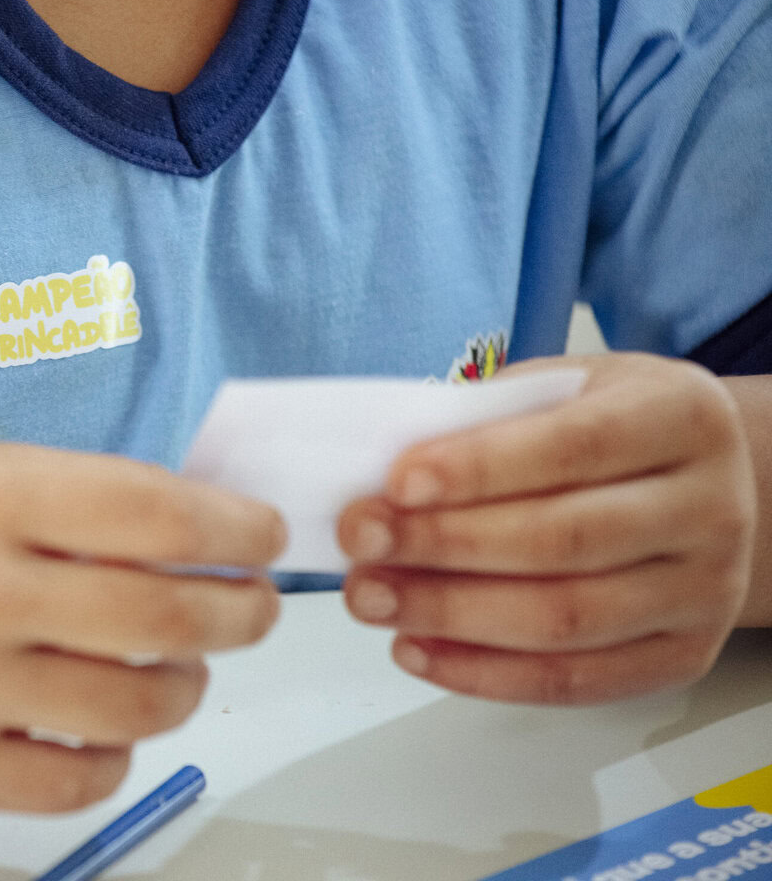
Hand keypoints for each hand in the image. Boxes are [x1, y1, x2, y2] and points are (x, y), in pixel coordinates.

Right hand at [0, 443, 281, 811]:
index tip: (263, 540)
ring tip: (178, 668)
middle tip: (254, 608)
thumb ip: (80, 498)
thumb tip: (207, 532)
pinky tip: (108, 726)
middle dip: (240, 614)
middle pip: (166, 617)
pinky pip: (79, 781)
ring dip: (186, 686)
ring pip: (138, 707)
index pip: (157, 515)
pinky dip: (117, 756)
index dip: (235, 531)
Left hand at [338, 353, 756, 704]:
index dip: (479, 468)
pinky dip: (482, 673)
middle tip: (363, 542)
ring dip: (449, 614)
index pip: (574, 446)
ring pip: (564, 619)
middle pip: (564, 540)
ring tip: (372, 597)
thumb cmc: (610, 426)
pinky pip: (573, 681)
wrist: (697, 482)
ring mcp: (704, 590)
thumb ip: (486, 420)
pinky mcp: (682, 656)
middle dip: (444, 545)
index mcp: (681, 418)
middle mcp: (709, 507)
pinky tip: (416, 649)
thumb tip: (385, 477)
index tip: (397, 482)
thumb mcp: (563, 390)